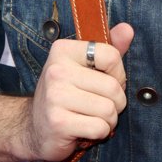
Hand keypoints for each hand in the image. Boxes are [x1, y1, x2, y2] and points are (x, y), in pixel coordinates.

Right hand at [21, 23, 132, 160]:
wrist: (33, 128)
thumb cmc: (66, 94)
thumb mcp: (85, 67)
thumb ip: (109, 49)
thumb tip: (128, 29)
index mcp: (63, 50)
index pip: (111, 56)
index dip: (118, 74)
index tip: (107, 81)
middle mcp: (57, 70)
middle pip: (113, 87)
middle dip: (116, 102)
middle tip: (99, 105)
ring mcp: (55, 96)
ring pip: (109, 110)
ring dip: (108, 120)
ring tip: (92, 117)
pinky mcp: (59, 123)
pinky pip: (100, 128)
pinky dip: (99, 133)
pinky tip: (85, 130)